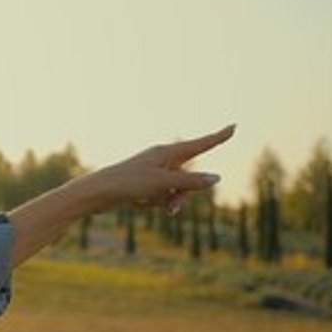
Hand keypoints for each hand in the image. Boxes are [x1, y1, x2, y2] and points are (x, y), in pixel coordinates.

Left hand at [8, 124, 233, 265]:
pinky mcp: (143, 185)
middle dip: (183, 194)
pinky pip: (160, 197)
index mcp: (166, 153)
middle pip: (188, 178)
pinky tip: (135, 203)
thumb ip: (190, 182)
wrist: (96, 194)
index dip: (218, 137)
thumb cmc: (127, 183)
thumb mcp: (162, 183)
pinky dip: (153, 203)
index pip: (200, 144)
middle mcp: (161, 160)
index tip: (234, 126)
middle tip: (171, 206)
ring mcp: (152, 173)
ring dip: (167, 201)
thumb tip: (217, 178)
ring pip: (175, 191)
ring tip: (148, 203)